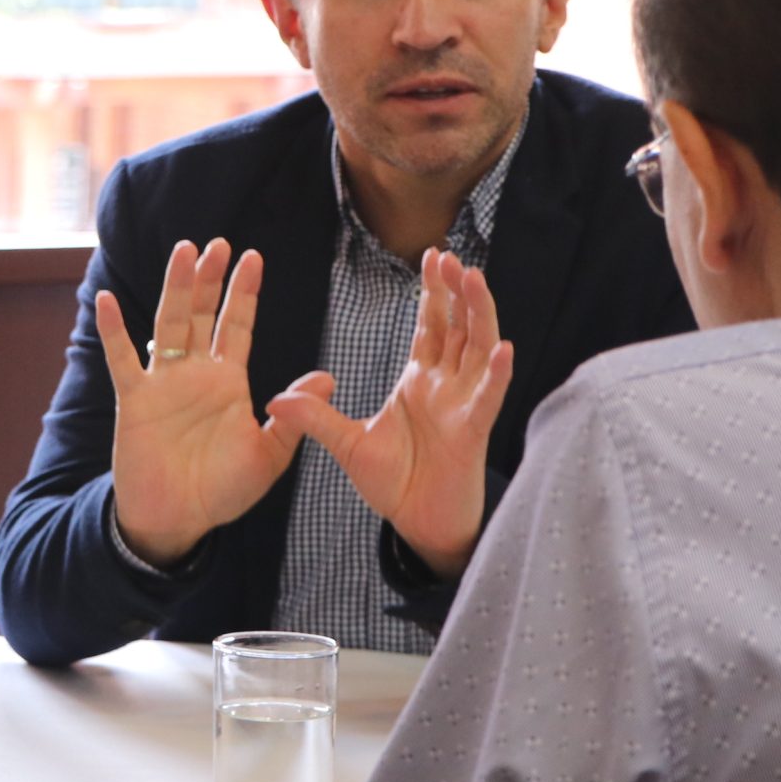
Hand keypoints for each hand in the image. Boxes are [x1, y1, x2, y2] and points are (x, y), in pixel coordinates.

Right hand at [94, 238, 317, 566]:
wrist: (178, 520)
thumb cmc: (222, 490)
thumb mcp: (268, 456)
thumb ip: (295, 418)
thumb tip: (327, 377)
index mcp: (228, 382)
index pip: (237, 326)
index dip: (244, 293)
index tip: (253, 258)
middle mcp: (195, 374)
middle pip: (202, 315)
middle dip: (209, 280)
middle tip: (218, 243)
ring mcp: (163, 383)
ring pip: (169, 325)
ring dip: (175, 289)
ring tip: (183, 252)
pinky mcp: (136, 401)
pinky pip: (122, 361)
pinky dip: (113, 331)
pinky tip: (106, 300)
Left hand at [268, 249, 512, 580]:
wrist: (418, 526)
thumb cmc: (395, 484)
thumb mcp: (347, 445)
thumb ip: (316, 418)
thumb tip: (276, 397)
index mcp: (421, 383)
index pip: (431, 328)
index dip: (433, 293)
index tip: (432, 256)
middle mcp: (448, 387)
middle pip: (458, 328)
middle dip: (456, 291)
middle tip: (449, 255)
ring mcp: (464, 407)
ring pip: (480, 350)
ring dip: (480, 315)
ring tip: (475, 280)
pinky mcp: (473, 433)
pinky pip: (488, 399)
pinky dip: (497, 374)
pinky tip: (503, 349)